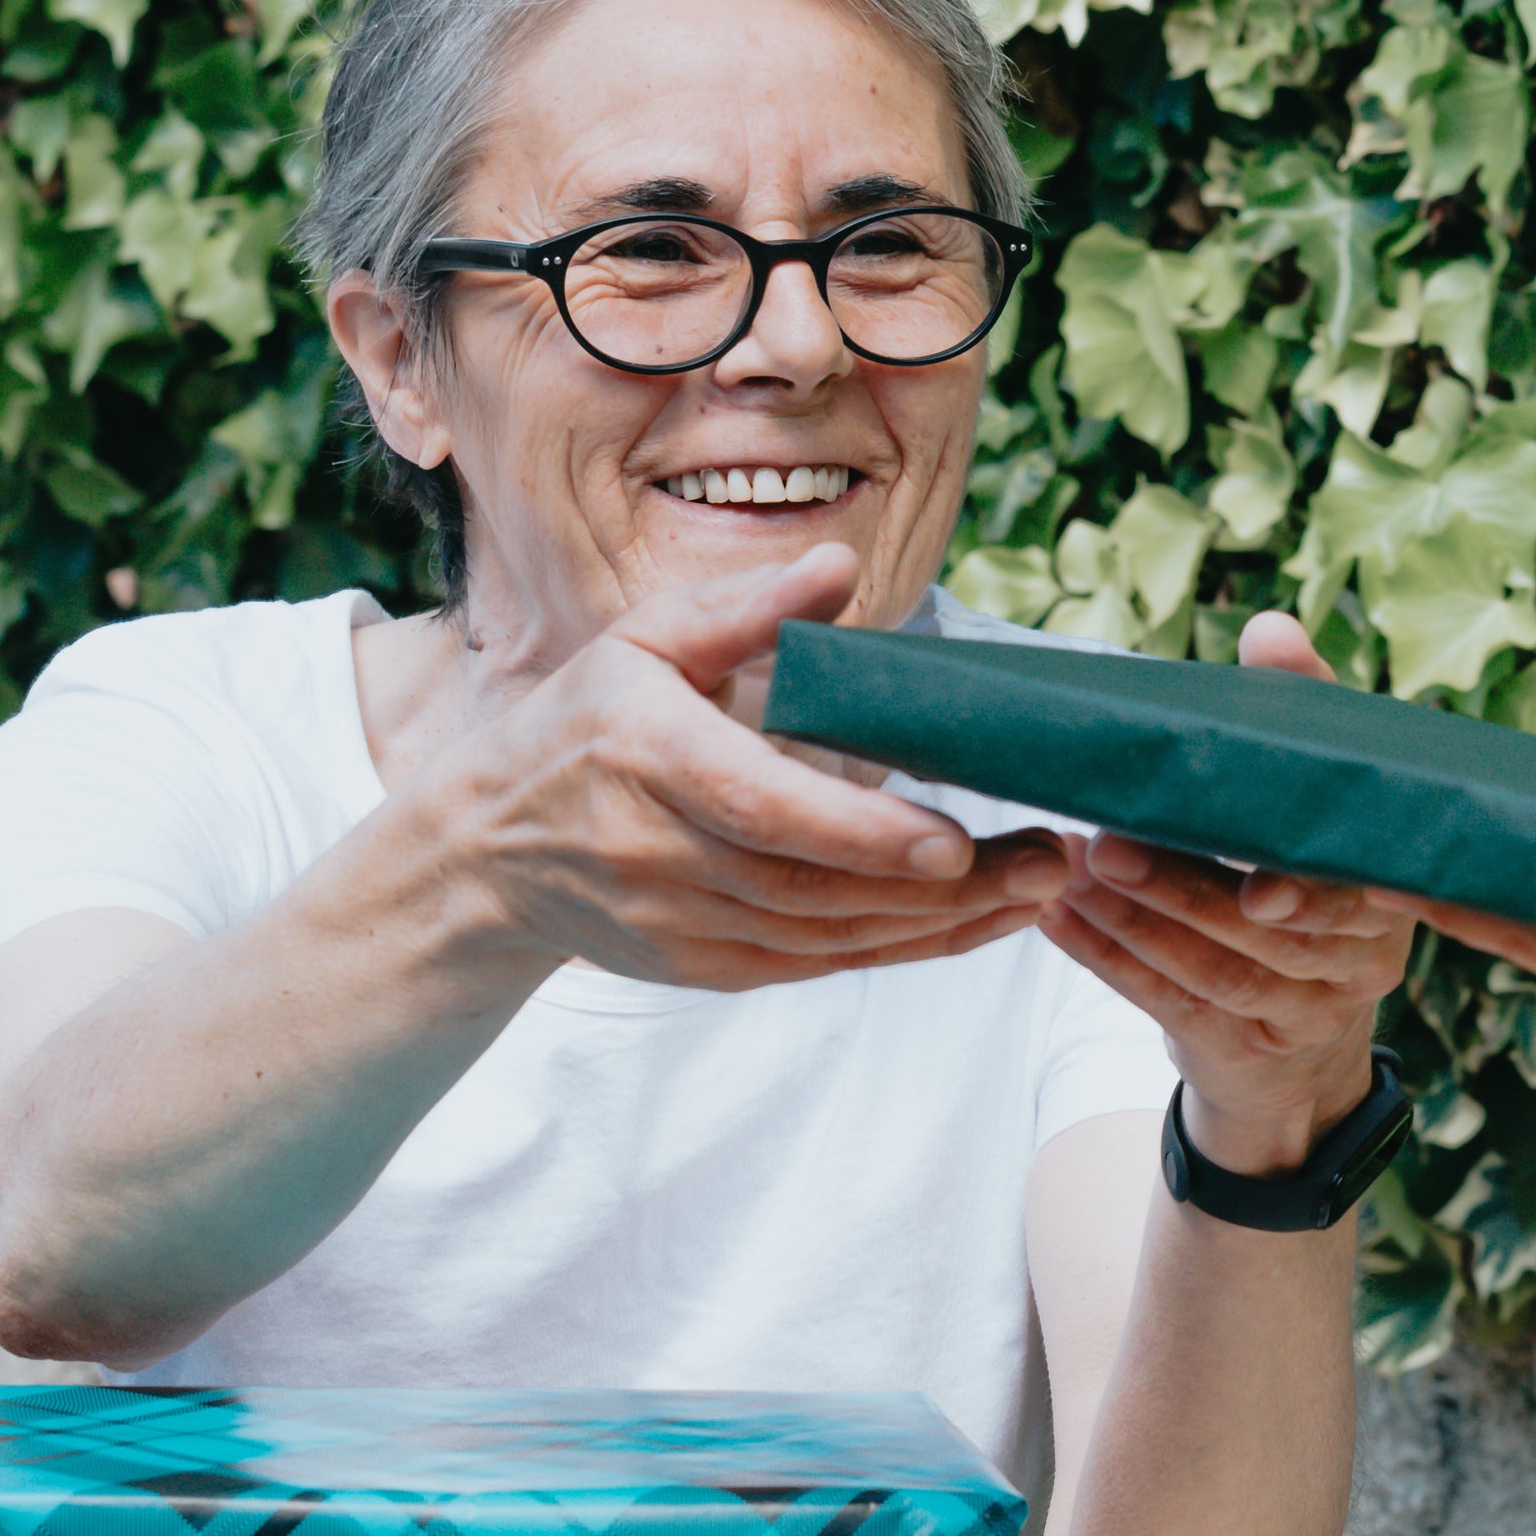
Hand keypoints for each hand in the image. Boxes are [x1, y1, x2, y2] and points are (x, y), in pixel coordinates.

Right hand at [431, 543, 1068, 993]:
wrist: (483, 853)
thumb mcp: (643, 643)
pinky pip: (812, 966)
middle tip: (1052, 860)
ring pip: (827, 939)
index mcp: (649, 756)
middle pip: (818, 887)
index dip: (861, 836)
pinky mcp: (700, 967)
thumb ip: (742, 608)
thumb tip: (835, 568)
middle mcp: (661, 853)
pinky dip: (894, 948)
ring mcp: (678, 923)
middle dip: (946, 888)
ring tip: (1036, 888)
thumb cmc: (582, 725)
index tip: (953, 842)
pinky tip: (969, 922)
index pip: (765, 808)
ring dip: (941, 926)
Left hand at [1034, 610, 1408, 1171]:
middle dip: (1186, 891)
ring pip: (1222, 975)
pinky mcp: (1247, 1051)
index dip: (1308, 890)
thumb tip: (1272, 630)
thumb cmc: (1303, 870)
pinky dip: (1113, 964)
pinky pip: (1176, 1008)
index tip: (1255, 880)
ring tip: (1071, 875)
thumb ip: (1299, 712)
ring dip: (1137, 923)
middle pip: (1275, 936)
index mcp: (1391, 890)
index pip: (1355, 890)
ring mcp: (1310, 1015)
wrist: (1305, 1028)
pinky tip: (1060, 923)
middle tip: (1107, 846)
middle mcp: (1366, 961)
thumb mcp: (1314, 797)